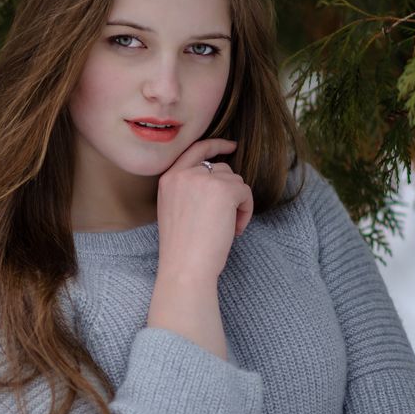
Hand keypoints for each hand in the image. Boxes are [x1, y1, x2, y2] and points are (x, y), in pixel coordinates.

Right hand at [156, 137, 253, 279]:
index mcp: (168, 178)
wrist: (184, 267)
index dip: (215, 145)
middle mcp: (184, 174)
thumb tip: (220, 181)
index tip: (230, 146)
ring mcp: (203, 180)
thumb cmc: (182, 249)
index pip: (194, 150)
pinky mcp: (224, 190)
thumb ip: (188, 190)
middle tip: (226, 219)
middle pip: (221, 169)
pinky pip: (246, 193)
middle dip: (229, 192)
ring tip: (229, 227)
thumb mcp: (174, 210)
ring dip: (238, 203)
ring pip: (235, 181)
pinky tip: (235, 230)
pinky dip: (246, 211)